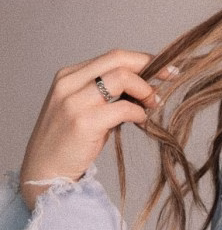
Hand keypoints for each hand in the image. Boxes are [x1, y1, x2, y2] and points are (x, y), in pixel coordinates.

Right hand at [19, 50, 174, 209]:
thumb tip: (150, 81)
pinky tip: (140, 120)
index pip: (114, 56)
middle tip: (170, 78)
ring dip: (145, 89)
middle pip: (119, 59)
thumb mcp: (86, 106)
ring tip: (153, 103)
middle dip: (150, 66)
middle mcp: (68, 83)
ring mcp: (74, 102)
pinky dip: (139, 112)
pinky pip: (123, 107)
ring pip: (122, 77)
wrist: (43, 173)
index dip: (144, 59)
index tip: (166, 68)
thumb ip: (109, 91)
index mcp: (69, 75)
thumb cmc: (71, 140)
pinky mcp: (83, 122)